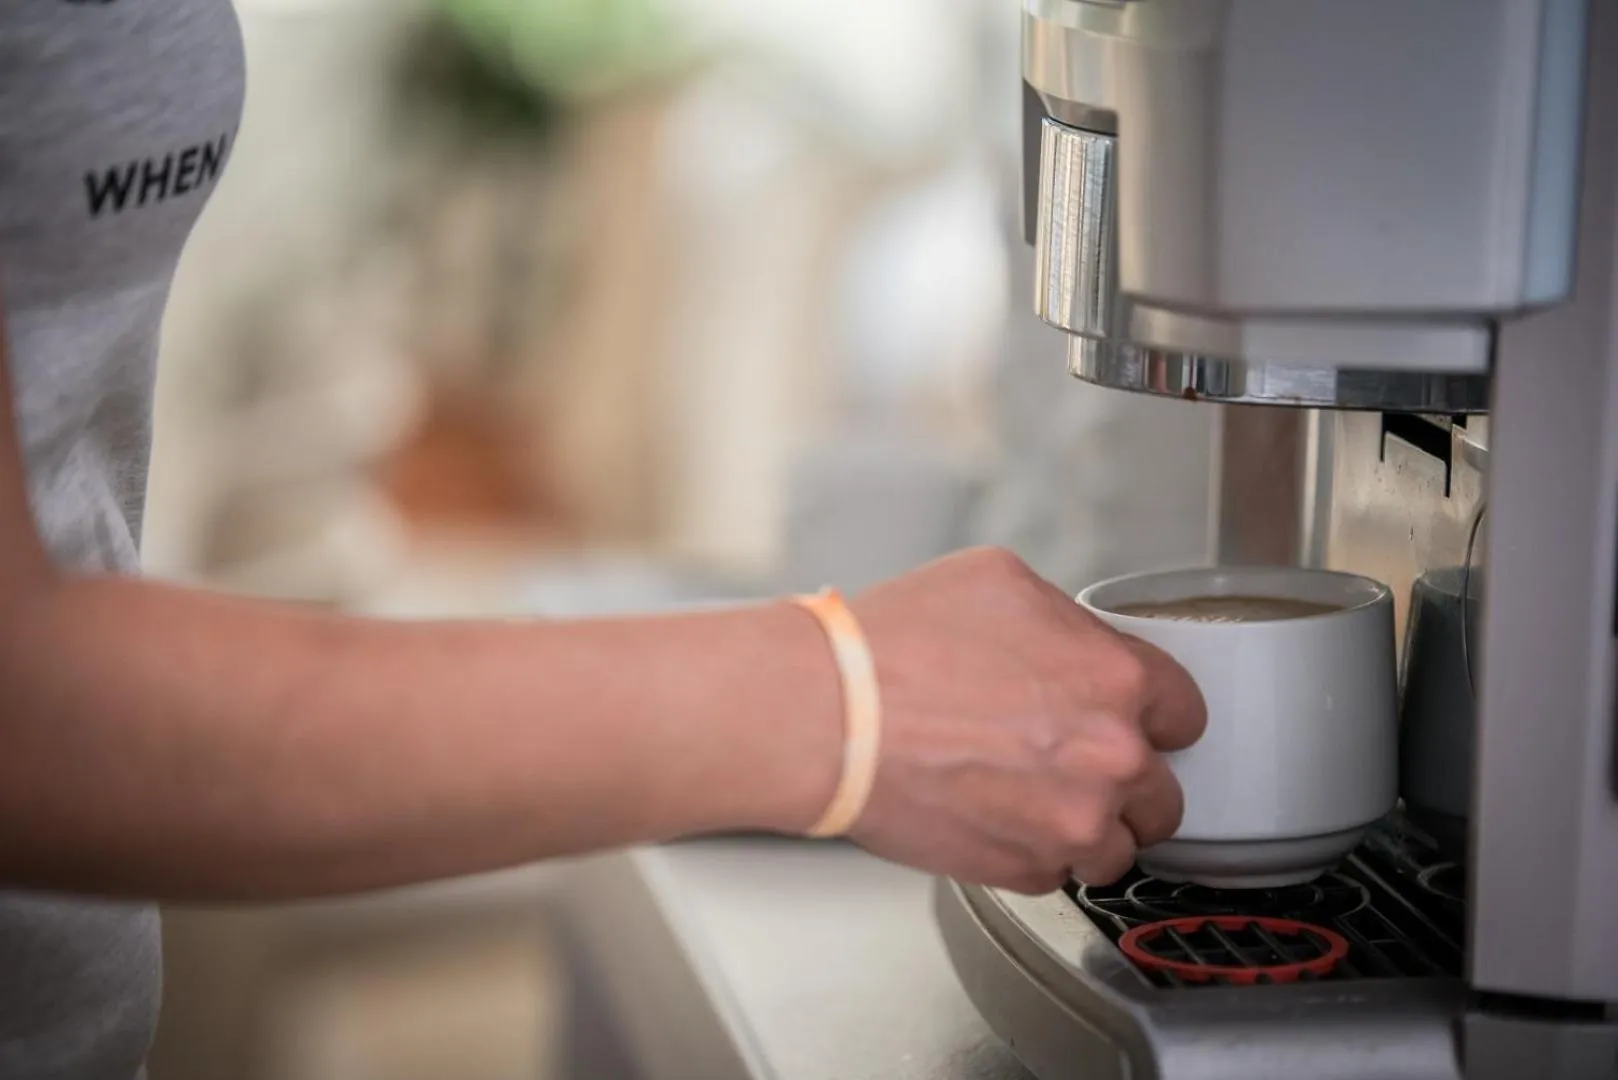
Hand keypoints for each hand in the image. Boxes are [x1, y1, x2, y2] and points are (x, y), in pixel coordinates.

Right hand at [846, 548, 1205, 893]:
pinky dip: (1034, 855)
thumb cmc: (897, 644)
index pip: (1185, 713)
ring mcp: (1071, 823)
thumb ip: (1066, 619)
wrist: (832, 716)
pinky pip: (1057, 875)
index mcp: (1116, 679)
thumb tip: (1075, 642)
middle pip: (1163, 793)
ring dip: (1088, 828)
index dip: (1152, 715)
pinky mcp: (1026, 870)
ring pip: (1118, 847)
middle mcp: (1110, 757)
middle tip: (1073, 764)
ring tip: (1034, 800)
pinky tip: (994, 816)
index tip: (1130, 721)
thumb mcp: (999, 580)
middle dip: (1126, 780)